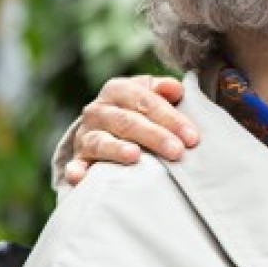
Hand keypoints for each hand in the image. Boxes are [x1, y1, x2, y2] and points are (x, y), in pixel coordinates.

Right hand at [66, 75, 198, 184]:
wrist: (105, 124)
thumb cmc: (139, 109)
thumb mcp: (150, 93)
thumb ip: (163, 89)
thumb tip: (175, 89)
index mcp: (118, 90)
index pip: (146, 101)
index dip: (171, 118)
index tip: (192, 137)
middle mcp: (99, 110)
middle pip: (128, 122)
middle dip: (155, 136)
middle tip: (177, 151)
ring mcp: (86, 134)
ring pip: (101, 141)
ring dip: (117, 149)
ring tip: (135, 156)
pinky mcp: (79, 158)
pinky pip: (76, 165)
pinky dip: (77, 171)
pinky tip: (80, 178)